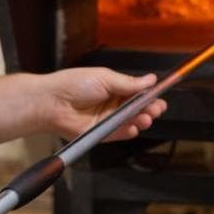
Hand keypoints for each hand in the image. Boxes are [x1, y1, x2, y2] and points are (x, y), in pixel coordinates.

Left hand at [38, 67, 166, 140]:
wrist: (52, 102)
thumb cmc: (75, 84)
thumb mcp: (105, 78)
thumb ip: (129, 83)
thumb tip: (152, 79)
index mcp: (114, 87)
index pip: (137, 92)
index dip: (149, 95)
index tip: (161, 95)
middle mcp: (112, 104)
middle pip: (137, 108)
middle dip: (149, 109)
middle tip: (156, 109)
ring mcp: (107, 119)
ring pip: (130, 122)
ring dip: (141, 120)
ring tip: (146, 118)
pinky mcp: (101, 133)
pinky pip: (118, 134)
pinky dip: (128, 132)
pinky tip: (134, 128)